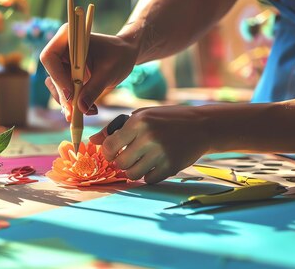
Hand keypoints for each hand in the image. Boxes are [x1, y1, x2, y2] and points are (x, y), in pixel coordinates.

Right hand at [40, 24, 138, 120]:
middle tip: (73, 112)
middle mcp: (62, 49)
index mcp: (68, 38)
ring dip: (66, 101)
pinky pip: (63, 91)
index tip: (71, 93)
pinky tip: (84, 110)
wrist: (126, 55)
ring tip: (82, 113)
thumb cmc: (119, 55)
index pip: (50, 57)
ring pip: (55, 85)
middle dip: (62, 94)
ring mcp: (63, 63)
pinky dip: (71, 102)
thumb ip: (94, 89)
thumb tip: (81, 108)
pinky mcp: (67, 75)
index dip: (57, 76)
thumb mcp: (108, 73)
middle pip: (52, 74)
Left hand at [90, 105, 211, 183]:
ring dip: (134, 171)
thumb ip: (116, 129)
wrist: (201, 125)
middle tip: (129, 158)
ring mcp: (161, 153)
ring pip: (133, 174)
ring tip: (142, 161)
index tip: (113, 153)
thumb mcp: (142, 116)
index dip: (108, 153)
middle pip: (121, 163)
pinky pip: (149, 179)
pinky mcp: (171, 166)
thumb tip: (92, 141)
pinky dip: (149, 175)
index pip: (110, 146)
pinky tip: (156, 164)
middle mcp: (149, 137)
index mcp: (139, 121)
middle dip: (122, 163)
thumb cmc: (167, 119)